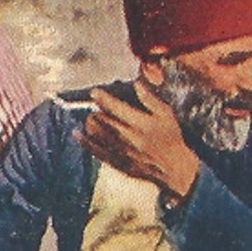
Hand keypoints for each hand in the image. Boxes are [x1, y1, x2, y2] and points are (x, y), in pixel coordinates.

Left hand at [79, 78, 199, 200]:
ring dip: (90, 123)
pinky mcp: (117, 162)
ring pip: (96, 135)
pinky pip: (96, 151)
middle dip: (95, 110)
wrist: (173, 167)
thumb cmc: (170, 137)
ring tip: (91, 117)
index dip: (102, 98)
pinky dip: (85, 141)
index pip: (115, 107)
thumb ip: (150, 99)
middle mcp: (128, 137)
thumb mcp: (165, 115)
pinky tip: (77, 134)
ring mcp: (121, 151)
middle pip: (102, 120)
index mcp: (140, 123)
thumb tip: (136, 83)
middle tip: (94, 106)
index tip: (94, 92)